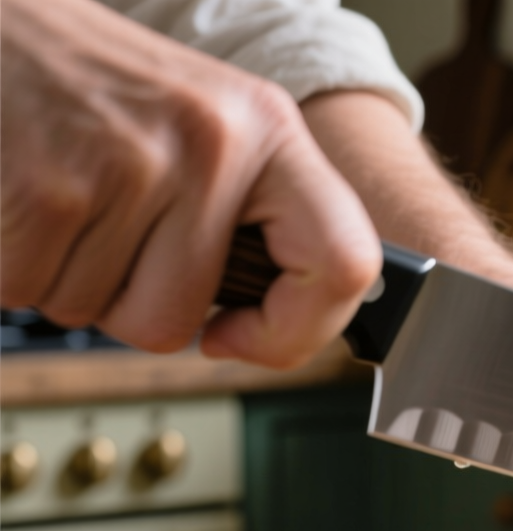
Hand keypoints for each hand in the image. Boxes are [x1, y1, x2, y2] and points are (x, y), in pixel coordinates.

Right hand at [0, 0, 380, 368]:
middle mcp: (212, 143)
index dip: (298, 331)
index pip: (347, 263)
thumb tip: (282, 326)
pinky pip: (29, 290)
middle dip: (126, 301)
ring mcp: (129, 163)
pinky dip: (13, 265)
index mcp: (269, 130)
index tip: (240, 334)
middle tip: (107, 231)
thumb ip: (256, 213)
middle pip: (176, 320)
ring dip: (66, 277)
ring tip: (64, 197)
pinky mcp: (47, 187)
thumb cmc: (95, 83)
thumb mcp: (207, 126)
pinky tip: (23, 201)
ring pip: (98, 313)